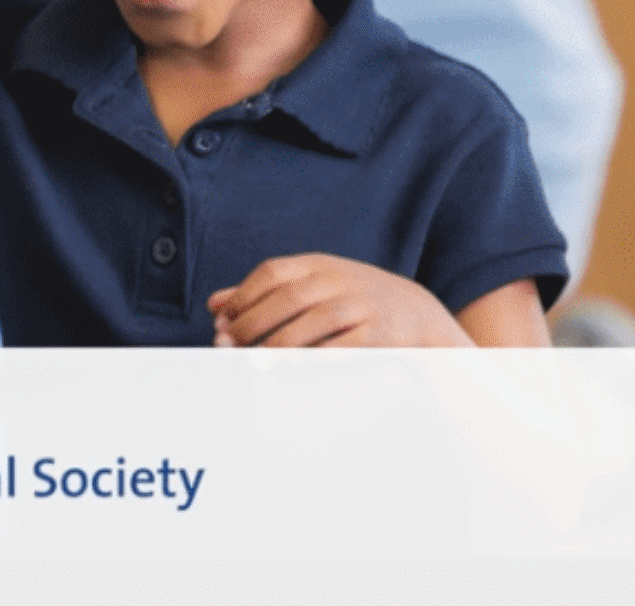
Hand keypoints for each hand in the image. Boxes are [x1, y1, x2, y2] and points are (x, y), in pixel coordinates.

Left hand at [208, 254, 471, 347]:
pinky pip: (339, 349)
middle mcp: (339, 280)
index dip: (243, 297)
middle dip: (251, 324)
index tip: (222, 321)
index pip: (272, 273)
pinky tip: (294, 369)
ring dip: (275, 347)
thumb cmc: (352, 302)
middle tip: (228, 346)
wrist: (419, 315)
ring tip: (253, 363)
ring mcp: (361, 305)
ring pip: (309, 325)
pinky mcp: (378, 335)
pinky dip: (313, 360)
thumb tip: (215, 305)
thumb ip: (264, 294)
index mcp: (319, 265)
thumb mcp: (313, 287)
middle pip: (285, 299)